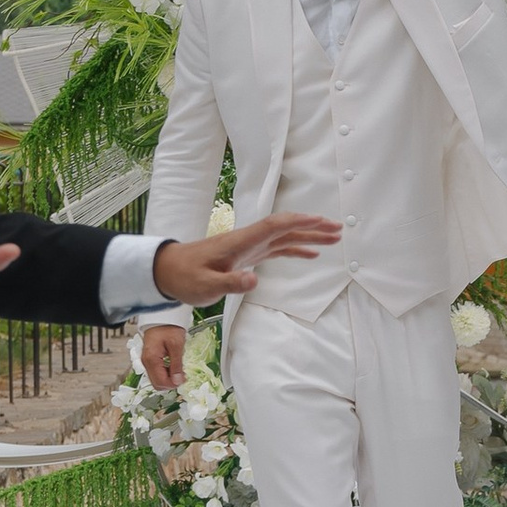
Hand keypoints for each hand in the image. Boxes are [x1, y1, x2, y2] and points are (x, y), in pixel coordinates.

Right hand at [140, 324, 186, 389]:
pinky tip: (174, 366)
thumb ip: (176, 365)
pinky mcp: (150, 359)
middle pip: (157, 384)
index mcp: (151, 359)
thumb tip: (177, 381)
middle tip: (182, 375)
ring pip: (157, 379)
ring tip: (179, 370)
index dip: (173, 384)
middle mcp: (146, 362)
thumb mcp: (176, 345)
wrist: (162, 317)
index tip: (184, 378)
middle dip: (170, 383)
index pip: (160, 382)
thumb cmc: (169, 327)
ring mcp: (147, 361)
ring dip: (169, 378)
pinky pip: (157, 372)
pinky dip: (166, 373)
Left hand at [152, 214, 341, 304]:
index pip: (275, 226)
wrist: (168, 271)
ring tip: (334, 239)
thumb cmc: (185, 277)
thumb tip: (254, 280)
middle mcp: (249, 240)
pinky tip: (311, 255)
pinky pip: (278, 249)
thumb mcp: (206, 285)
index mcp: (241, 241)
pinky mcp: (248, 256)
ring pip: (285, 237)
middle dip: (313, 226)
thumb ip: (231, 282)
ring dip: (309, 236)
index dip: (299, 222)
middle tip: (339, 229)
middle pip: (286, 228)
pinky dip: (296, 249)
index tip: (322, 222)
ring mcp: (250, 247)